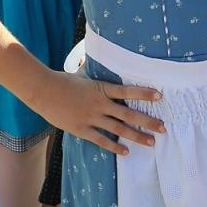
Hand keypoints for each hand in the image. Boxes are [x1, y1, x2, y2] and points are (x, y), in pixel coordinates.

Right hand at [32, 70, 164, 156]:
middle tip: (163, 127)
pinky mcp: (81, 129)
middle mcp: (100, 104)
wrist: (43, 90)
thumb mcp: (83, 74)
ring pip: (119, 128)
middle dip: (147, 121)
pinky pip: (101, 140)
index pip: (127, 90)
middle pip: (128, 113)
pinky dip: (114, 146)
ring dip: (136, 136)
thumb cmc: (62, 80)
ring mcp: (91, 118)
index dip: (143, 93)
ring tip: (151, 142)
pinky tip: (125, 151)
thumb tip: (97, 55)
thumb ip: (94, 73)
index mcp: (101, 88)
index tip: (159, 95)